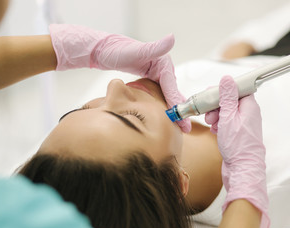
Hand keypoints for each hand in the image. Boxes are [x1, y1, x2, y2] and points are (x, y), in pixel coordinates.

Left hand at [49, 24, 190, 131]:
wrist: (104, 50)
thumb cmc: (117, 50)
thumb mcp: (136, 51)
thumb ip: (155, 47)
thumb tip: (171, 38)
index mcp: (163, 63)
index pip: (172, 87)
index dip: (178, 104)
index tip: (183, 119)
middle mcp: (163, 68)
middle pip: (173, 92)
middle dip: (180, 111)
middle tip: (185, 128)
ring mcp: (158, 74)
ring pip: (168, 95)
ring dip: (174, 110)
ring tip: (179, 127)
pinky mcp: (151, 78)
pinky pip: (161, 95)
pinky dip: (165, 106)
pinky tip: (165, 117)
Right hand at [205, 76, 269, 227]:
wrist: (242, 169)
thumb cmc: (238, 145)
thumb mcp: (228, 117)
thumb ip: (227, 97)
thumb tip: (227, 79)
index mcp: (250, 107)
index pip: (238, 89)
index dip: (224, 90)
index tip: (212, 94)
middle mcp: (249, 114)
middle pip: (231, 100)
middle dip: (217, 105)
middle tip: (209, 113)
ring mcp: (244, 125)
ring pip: (228, 112)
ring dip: (217, 116)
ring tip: (211, 124)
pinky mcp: (239, 134)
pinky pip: (228, 123)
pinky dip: (220, 125)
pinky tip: (215, 131)